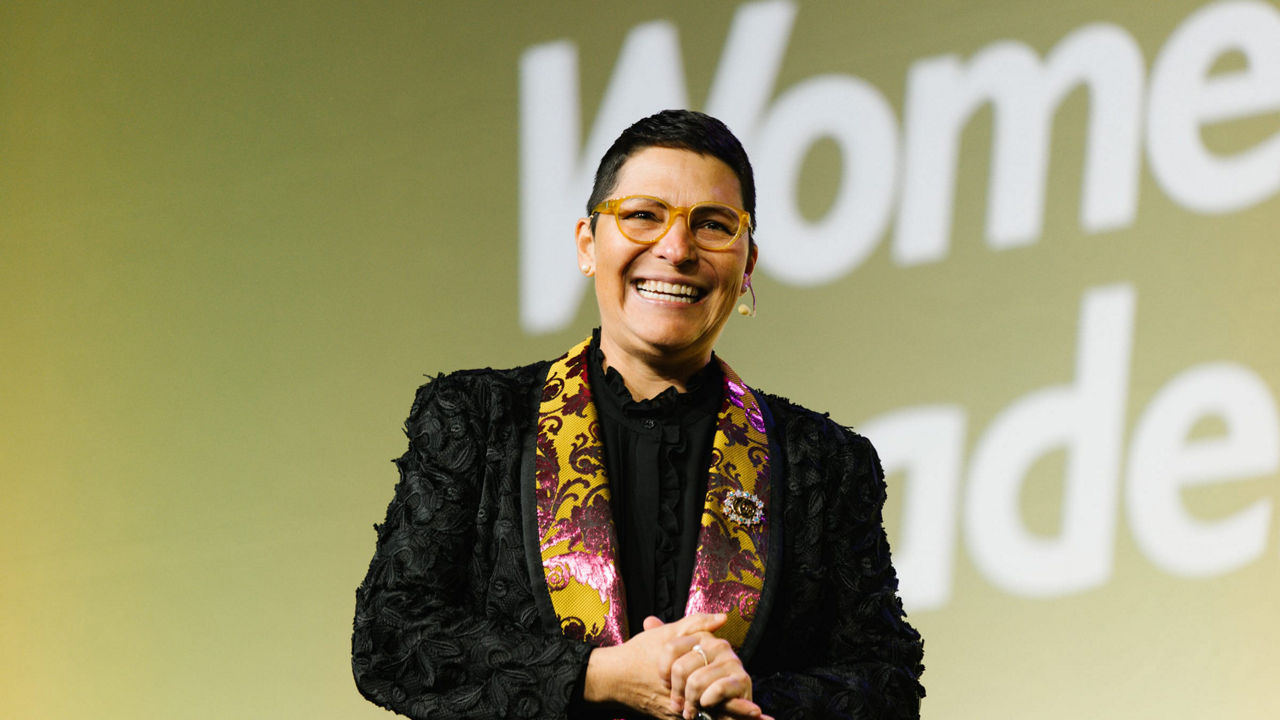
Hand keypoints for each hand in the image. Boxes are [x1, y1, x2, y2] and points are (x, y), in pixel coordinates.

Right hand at [584, 613, 732, 717]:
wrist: (611, 678)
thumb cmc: (640, 654)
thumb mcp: (667, 635)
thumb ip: (696, 625)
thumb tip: (723, 618)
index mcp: (686, 685)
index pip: (718, 701)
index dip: (739, 707)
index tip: (759, 712)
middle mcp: (683, 705)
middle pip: (715, 717)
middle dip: (737, 719)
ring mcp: (676, 713)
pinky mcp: (670, 717)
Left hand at [650, 617, 772, 719]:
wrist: (722, 713)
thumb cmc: (699, 689)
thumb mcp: (679, 666)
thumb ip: (666, 644)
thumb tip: (649, 621)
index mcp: (702, 637)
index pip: (670, 648)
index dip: (663, 671)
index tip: (666, 684)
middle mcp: (718, 645)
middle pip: (680, 668)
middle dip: (677, 692)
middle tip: (680, 703)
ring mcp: (732, 661)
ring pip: (696, 682)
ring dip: (691, 702)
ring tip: (693, 708)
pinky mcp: (742, 680)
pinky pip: (717, 689)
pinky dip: (708, 702)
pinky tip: (707, 706)